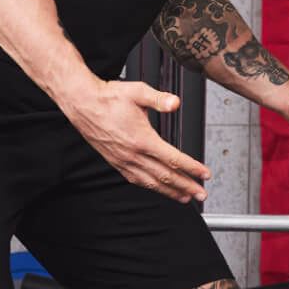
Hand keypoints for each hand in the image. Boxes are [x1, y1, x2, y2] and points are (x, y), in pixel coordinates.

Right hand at [62, 79, 211, 202]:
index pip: (172, 159)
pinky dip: (151, 187)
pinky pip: (136, 180)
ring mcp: (123, 160)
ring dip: (170, 191)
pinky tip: (158, 188)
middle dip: (186, 186)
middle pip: (165, 176)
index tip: (204, 174)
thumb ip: (159, 99)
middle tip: (202, 194)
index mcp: (141, 139)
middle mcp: (132, 154)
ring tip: (185, 197)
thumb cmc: (109, 98)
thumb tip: (175, 103)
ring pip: (151, 182)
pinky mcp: (116, 162)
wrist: (83, 104)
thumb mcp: (138, 92)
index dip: (191, 168)